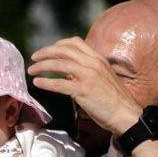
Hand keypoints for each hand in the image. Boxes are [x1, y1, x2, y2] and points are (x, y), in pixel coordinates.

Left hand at [28, 38, 142, 137]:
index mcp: (98, 59)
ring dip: (41, 66)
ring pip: (58, 64)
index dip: (58, 44)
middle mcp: (93, 63)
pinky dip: (46, 82)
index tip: (48, 50)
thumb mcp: (102, 78)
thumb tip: (66, 72)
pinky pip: (59, 84)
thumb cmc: (114, 99)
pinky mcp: (83, 90)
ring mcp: (88, 76)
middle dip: (45, 52)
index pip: (75, 42)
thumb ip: (85, 72)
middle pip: (63, 50)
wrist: (126, 114)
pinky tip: (37, 83)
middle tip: (33, 58)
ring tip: (31, 71)